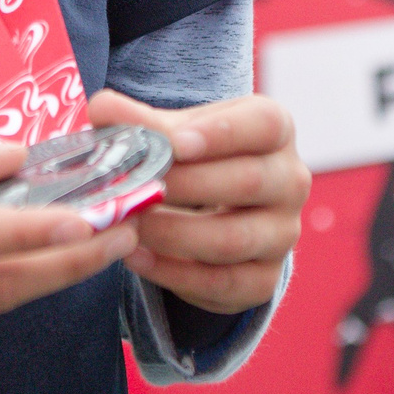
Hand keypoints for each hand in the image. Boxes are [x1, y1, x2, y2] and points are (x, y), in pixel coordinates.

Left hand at [89, 90, 308, 315]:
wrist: (214, 206)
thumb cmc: (195, 156)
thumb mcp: (175, 130)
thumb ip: (140, 121)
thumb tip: (103, 110)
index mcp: (275, 129)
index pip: (264, 125)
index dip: (222, 133)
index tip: (174, 143)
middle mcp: (290, 180)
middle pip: (249, 182)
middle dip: (184, 185)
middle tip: (135, 186)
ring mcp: (282, 234)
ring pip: (234, 239)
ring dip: (173, 233)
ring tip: (129, 223)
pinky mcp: (264, 279)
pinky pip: (223, 284)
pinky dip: (174, 274)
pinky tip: (136, 257)